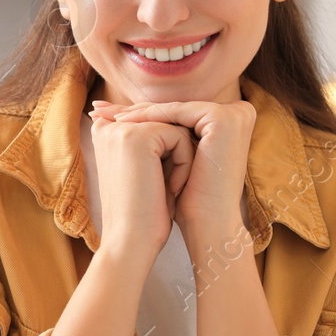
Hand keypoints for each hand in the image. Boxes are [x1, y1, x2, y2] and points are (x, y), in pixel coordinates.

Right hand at [87, 113, 195, 265]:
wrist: (130, 243)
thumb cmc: (142, 214)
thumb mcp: (145, 170)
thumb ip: (153, 143)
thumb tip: (179, 124)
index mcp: (105, 133)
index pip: (155, 124)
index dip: (167, 152)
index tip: (156, 182)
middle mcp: (107, 126)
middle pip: (167, 125)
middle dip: (175, 157)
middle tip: (162, 189)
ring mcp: (120, 129)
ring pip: (175, 130)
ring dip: (181, 162)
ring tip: (166, 189)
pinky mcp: (137, 136)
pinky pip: (181, 137)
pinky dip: (184, 165)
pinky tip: (171, 188)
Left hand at [88, 98, 255, 241]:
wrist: (209, 226)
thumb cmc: (189, 200)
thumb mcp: (174, 158)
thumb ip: (163, 131)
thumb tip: (120, 112)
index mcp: (230, 119)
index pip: (175, 114)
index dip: (139, 114)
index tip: (104, 115)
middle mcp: (238, 112)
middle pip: (172, 110)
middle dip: (132, 111)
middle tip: (97, 109)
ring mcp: (234, 113)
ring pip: (172, 110)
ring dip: (135, 113)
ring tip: (103, 116)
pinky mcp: (223, 118)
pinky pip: (175, 114)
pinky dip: (147, 118)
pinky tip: (121, 122)